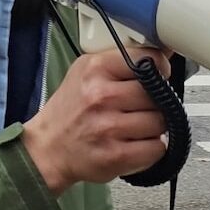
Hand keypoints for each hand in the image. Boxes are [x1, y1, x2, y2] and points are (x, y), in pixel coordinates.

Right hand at [22, 48, 169, 194]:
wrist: (47, 148)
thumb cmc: (69, 110)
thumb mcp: (85, 72)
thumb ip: (120, 61)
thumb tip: (162, 55)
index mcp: (96, 69)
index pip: (149, 60)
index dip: (160, 69)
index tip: (159, 75)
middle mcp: (102, 96)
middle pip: (158, 94)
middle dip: (155, 102)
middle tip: (140, 107)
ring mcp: (109, 127)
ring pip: (160, 122)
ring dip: (153, 126)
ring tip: (135, 126)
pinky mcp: (116, 155)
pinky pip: (156, 148)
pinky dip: (151, 148)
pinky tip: (135, 143)